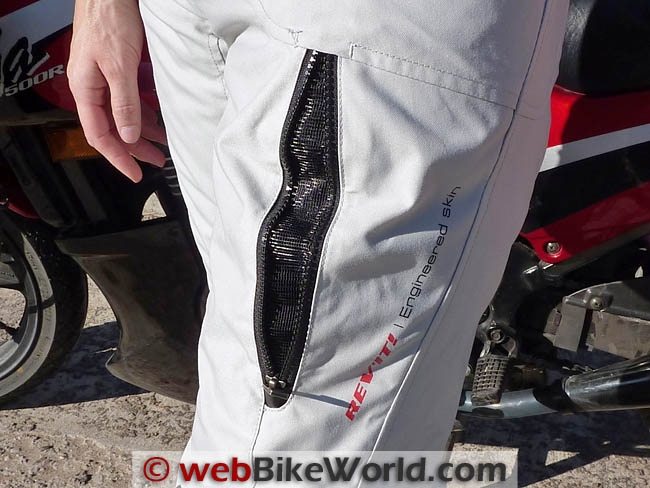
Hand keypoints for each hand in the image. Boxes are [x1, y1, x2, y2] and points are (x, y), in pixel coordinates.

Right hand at [68, 0, 165, 181]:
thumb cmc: (109, 19)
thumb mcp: (120, 66)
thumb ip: (124, 103)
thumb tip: (130, 135)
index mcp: (86, 89)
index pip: (100, 135)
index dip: (118, 157)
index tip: (134, 173)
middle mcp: (93, 87)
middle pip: (113, 128)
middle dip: (134, 147)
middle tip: (155, 161)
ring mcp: (105, 78)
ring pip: (123, 114)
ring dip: (142, 131)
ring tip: (161, 145)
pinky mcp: (118, 69)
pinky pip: (130, 99)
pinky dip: (143, 112)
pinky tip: (156, 120)